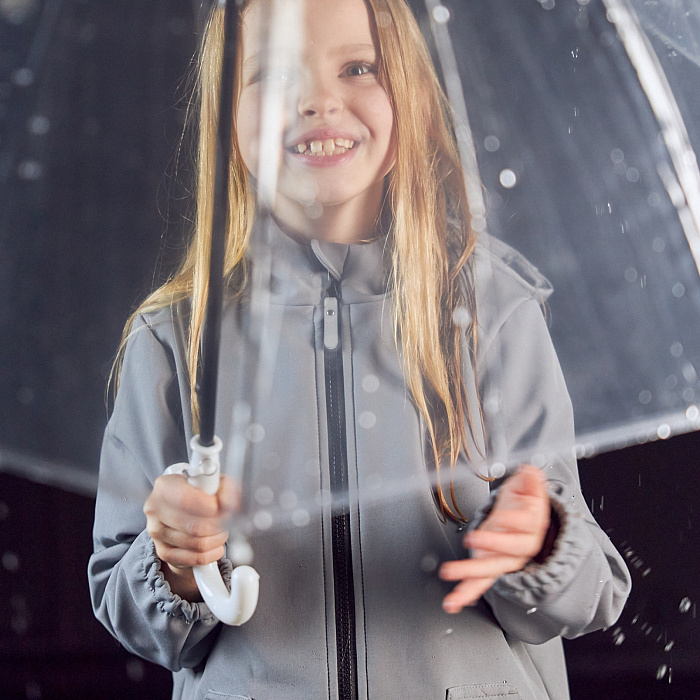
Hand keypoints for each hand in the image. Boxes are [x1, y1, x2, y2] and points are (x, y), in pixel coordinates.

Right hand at [144, 473, 238, 598]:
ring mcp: (157, 532)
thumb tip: (228, 503)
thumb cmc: (199, 493)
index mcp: (164, 486)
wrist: (182, 507)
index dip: (210, 507)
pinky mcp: (163, 552)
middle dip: (218, 525)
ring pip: (197, 544)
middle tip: (226, 520)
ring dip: (217, 539)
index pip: (185, 500)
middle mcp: (155, 509)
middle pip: (194, 526)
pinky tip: (216, 544)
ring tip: (221, 530)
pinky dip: (212, 553)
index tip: (223, 508)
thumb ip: (225, 488)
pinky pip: (195, 559)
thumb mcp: (214, 481)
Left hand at [439, 464, 549, 613]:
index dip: (515, 521)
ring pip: (491, 569)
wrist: (525, 523)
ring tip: (449, 573)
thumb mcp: (527, 487)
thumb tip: (530, 471)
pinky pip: (480, 583)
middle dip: (491, 545)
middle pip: (509, 550)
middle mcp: (520, 546)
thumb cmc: (523, 505)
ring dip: (470, 574)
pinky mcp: (491, 566)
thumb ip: (529, 480)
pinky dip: (466, 593)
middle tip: (472, 540)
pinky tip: (453, 602)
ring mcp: (505, 559)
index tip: (503, 516)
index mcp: (531, 524)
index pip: (525, 524)